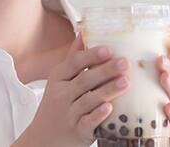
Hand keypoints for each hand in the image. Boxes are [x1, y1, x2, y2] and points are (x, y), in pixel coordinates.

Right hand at [13, 34, 131, 146]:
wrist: (43, 138)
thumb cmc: (57, 104)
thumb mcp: (60, 80)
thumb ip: (73, 58)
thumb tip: (83, 32)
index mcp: (59, 78)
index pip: (74, 63)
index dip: (91, 56)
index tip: (108, 49)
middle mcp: (62, 95)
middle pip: (84, 80)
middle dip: (105, 71)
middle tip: (125, 63)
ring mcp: (69, 114)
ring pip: (88, 101)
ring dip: (107, 91)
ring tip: (125, 82)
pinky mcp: (77, 131)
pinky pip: (87, 123)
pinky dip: (97, 116)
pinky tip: (109, 108)